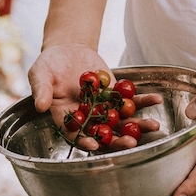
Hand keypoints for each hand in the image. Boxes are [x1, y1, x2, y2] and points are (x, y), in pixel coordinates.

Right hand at [28, 43, 163, 150]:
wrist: (68, 50)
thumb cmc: (49, 65)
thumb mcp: (40, 74)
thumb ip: (41, 90)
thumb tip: (40, 106)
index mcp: (66, 118)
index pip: (75, 135)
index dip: (85, 141)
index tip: (95, 144)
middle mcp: (87, 117)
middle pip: (104, 134)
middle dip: (118, 140)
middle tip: (131, 143)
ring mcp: (104, 107)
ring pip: (123, 122)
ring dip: (139, 125)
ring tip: (154, 126)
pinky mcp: (116, 94)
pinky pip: (132, 100)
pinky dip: (144, 101)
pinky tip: (156, 99)